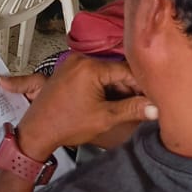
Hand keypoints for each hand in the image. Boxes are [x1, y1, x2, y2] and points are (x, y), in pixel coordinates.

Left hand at [10, 53, 156, 160]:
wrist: (38, 131)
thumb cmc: (65, 124)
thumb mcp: (104, 118)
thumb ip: (131, 109)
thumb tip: (154, 108)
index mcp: (90, 67)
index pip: (126, 70)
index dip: (141, 85)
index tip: (151, 96)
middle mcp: (80, 60)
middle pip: (115, 71)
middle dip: (128, 88)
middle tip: (140, 104)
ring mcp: (72, 65)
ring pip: (105, 73)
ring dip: (116, 88)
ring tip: (124, 107)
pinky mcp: (68, 72)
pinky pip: (92, 75)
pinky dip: (102, 87)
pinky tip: (108, 102)